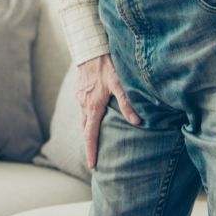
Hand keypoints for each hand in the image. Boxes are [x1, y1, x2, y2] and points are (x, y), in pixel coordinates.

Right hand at [77, 53, 140, 169]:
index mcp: (93, 107)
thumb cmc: (106, 66)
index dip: (91, 151)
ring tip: (93, 140)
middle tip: (93, 158)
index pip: (90, 135)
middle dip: (88, 145)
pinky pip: (82, 109)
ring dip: (87, 131)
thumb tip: (137, 122)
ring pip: (82, 119)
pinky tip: (93, 116)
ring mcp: (79, 98)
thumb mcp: (119, 84)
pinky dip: (86, 117)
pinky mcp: (79, 91)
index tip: (92, 165)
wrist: (89, 49)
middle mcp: (83, 105)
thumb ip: (127, 103)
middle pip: (84, 130)